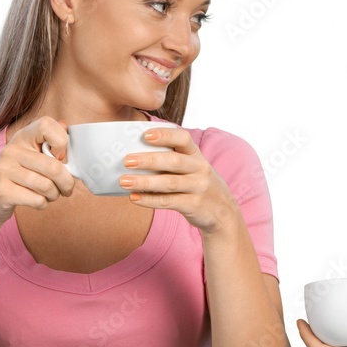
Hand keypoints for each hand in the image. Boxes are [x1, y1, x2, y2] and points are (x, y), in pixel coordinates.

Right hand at [0, 116, 74, 229]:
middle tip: (66, 188)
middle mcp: (11, 150)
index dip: (62, 142)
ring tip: (50, 195)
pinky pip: (37, 200)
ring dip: (54, 195)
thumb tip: (67, 128)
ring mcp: (4, 170)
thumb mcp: (31, 156)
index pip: (46, 125)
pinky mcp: (2, 191)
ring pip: (46, 186)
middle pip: (54, 166)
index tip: (61, 158)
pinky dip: (43, 204)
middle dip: (67, 182)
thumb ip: (49, 144)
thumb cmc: (18, 177)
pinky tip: (37, 201)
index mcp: (22, 137)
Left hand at [119, 126, 237, 233]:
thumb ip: (171, 158)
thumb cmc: (197, 184)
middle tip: (127, 160)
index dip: (165, 135)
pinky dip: (150, 200)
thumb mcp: (192, 167)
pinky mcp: (193, 205)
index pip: (183, 139)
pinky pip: (169, 202)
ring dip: (145, 182)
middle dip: (149, 160)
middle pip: (174, 161)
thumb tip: (132, 152)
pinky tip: (134, 197)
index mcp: (196, 154)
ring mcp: (198, 188)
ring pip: (170, 183)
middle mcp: (200, 169)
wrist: (222, 212)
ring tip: (124, 181)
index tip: (145, 135)